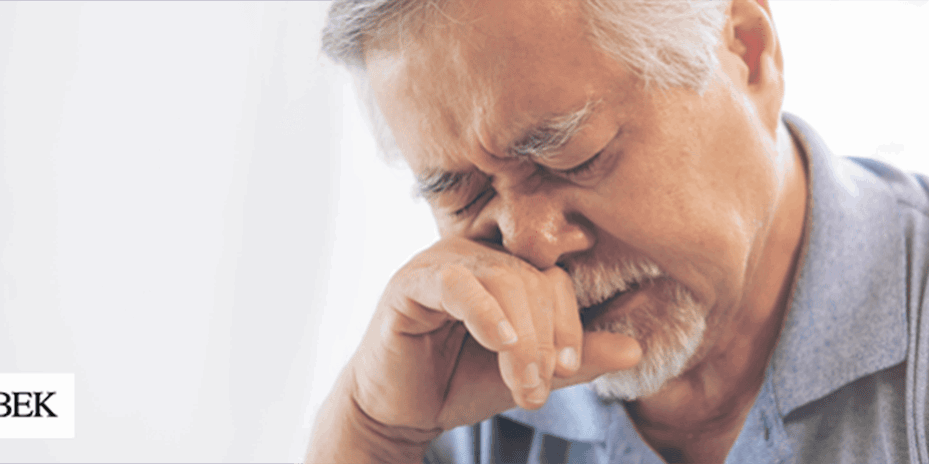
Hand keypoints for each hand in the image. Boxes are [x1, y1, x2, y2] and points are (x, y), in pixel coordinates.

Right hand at [309, 237, 640, 461]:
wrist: (399, 408)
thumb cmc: (459, 381)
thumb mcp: (527, 372)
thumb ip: (575, 359)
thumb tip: (635, 350)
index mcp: (506, 266)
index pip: (556, 279)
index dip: (569, 325)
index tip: (565, 371)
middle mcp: (476, 253)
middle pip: (534, 279)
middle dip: (544, 342)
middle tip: (535, 391)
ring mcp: (442, 261)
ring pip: (504, 280)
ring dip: (521, 341)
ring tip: (519, 387)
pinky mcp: (411, 280)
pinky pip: (457, 283)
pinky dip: (485, 312)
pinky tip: (499, 343)